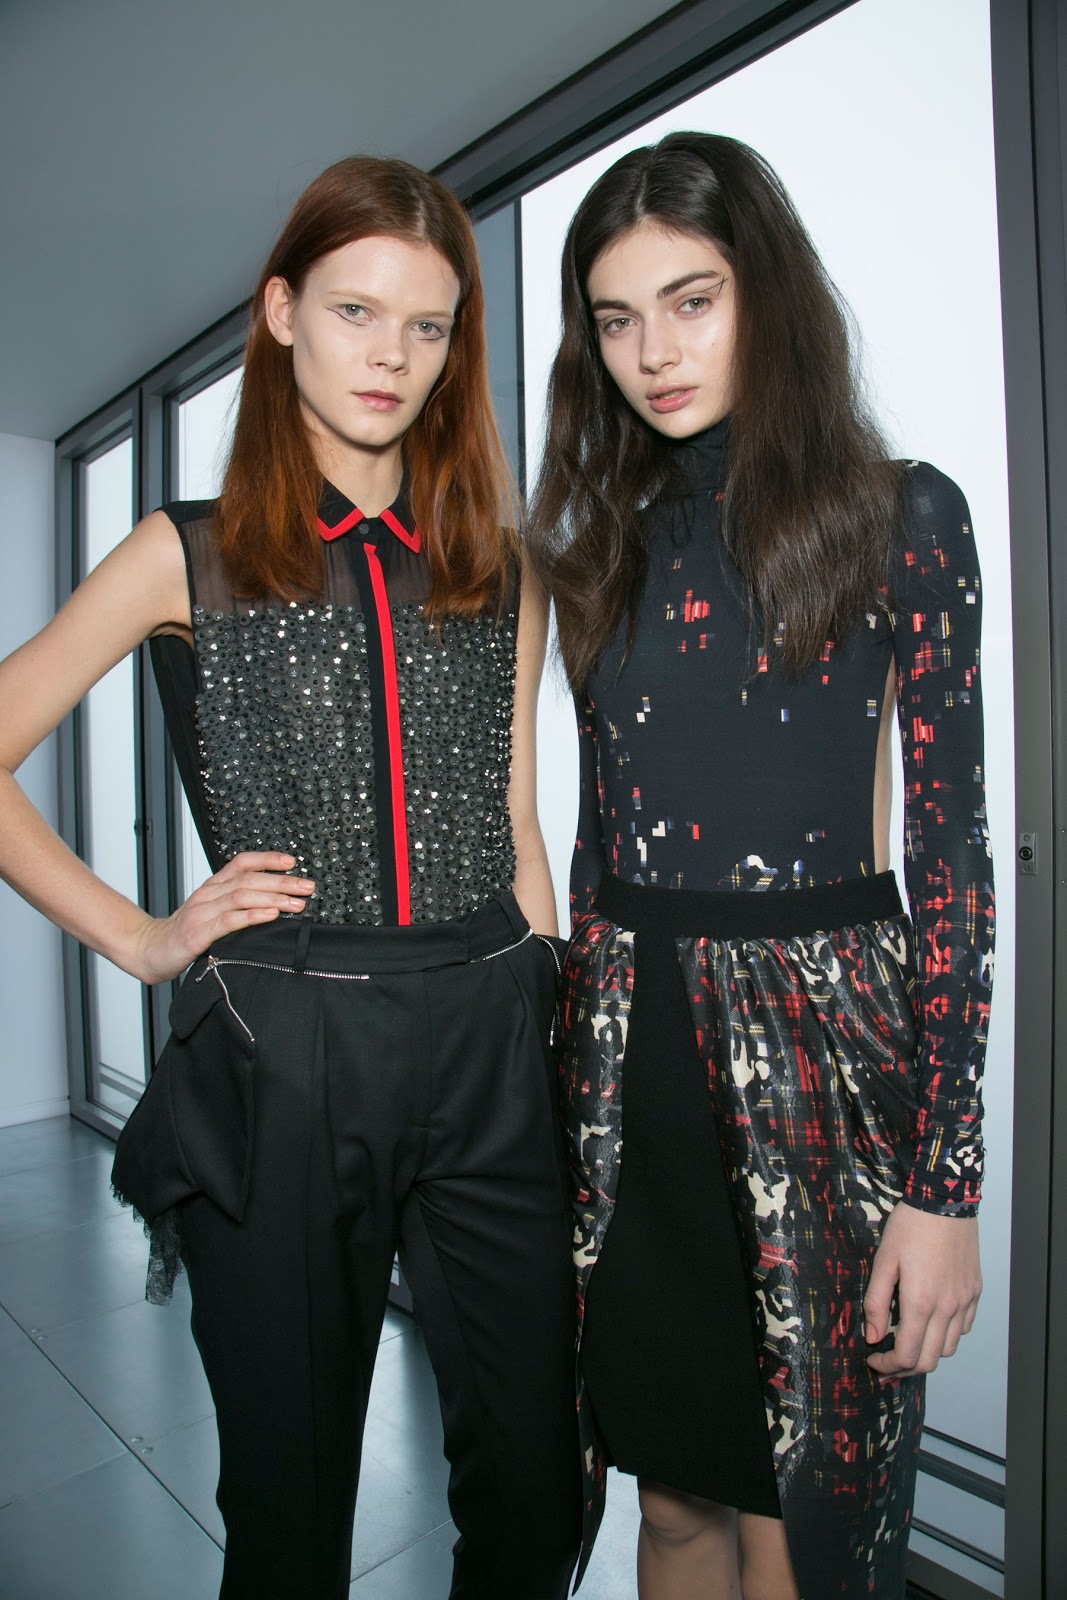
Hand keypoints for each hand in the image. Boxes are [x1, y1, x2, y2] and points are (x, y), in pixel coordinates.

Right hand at [128, 852, 314, 983]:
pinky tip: (270, 914)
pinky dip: (252, 915)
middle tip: (307, 886)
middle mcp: (207, 895)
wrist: (148, 950)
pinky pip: (228, 921)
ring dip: (273, 897)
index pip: (242, 863)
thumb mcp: (211, 912)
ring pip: (241, 896)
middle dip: (281, 881)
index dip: (268, 859)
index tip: (293, 862)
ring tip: (296, 902)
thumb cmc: (183, 933)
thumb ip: (235, 904)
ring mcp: (201, 913)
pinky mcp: (196, 934)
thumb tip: (274, 900)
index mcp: (212, 886)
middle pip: (248, 879)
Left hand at [864, 1202, 981, 1376]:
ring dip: (926, 1352)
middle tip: (887, 1362)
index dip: (888, 1367)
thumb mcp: (884, 1260)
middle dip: (905, 1368)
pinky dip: (946, 1335)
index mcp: (921, 1302)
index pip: (907, 1356)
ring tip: (908, 1341)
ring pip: (948, 1348)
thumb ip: (877, 1302)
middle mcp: (948, 1308)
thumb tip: (873, 1336)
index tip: (874, 1361)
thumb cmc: (910, 1226)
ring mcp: (965, 1301)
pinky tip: (930, 1322)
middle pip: (929, 1361)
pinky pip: (963, 1328)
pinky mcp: (975, 1292)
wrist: (945, 1201)